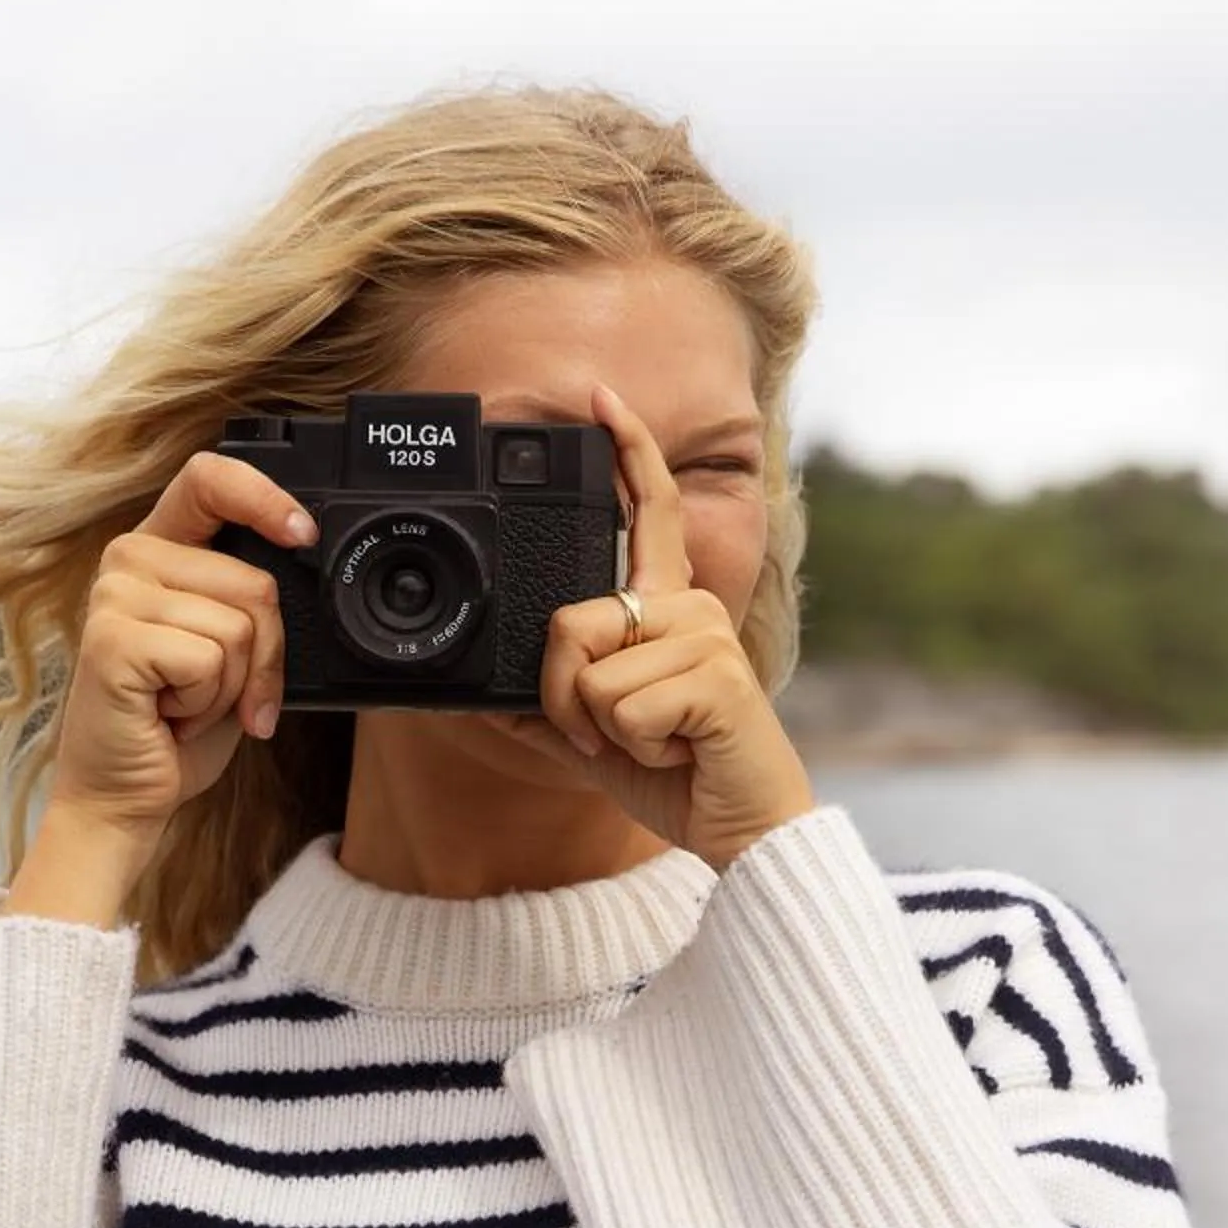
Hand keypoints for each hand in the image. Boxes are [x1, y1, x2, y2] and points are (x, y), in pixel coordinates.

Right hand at [51, 452, 311, 843]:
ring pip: (239, 627)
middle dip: (263, 656)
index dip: (264, 496)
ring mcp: (114, 596)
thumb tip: (302, 560)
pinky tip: (167, 715)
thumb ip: (250, 603)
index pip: (209, 480)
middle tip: (220, 696)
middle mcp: (128, 560)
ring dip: (231, 687)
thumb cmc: (175, 731)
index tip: (303, 534)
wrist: (124, 798)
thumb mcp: (230, 653)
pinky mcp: (112, 639)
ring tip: (184, 705)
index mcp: (158, 552)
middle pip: (254, 582)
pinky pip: (210, 660)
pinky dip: (206, 704)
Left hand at [508, 380, 818, 872]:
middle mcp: (689, 608)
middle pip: (569, 623)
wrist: (743, 829)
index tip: (600, 398)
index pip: (647, 513)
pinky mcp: (714, 675)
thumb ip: (551, 710)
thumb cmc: (680, 776)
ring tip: (657, 744)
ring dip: (601, 732)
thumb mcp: (597, 740)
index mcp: (667, 610)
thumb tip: (484, 701)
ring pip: (589, 674)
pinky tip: (679, 751)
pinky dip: (633, 748)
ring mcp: (704, 637)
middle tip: (612, 736)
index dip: (627, 452)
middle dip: (566, 699)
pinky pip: (619, 707)